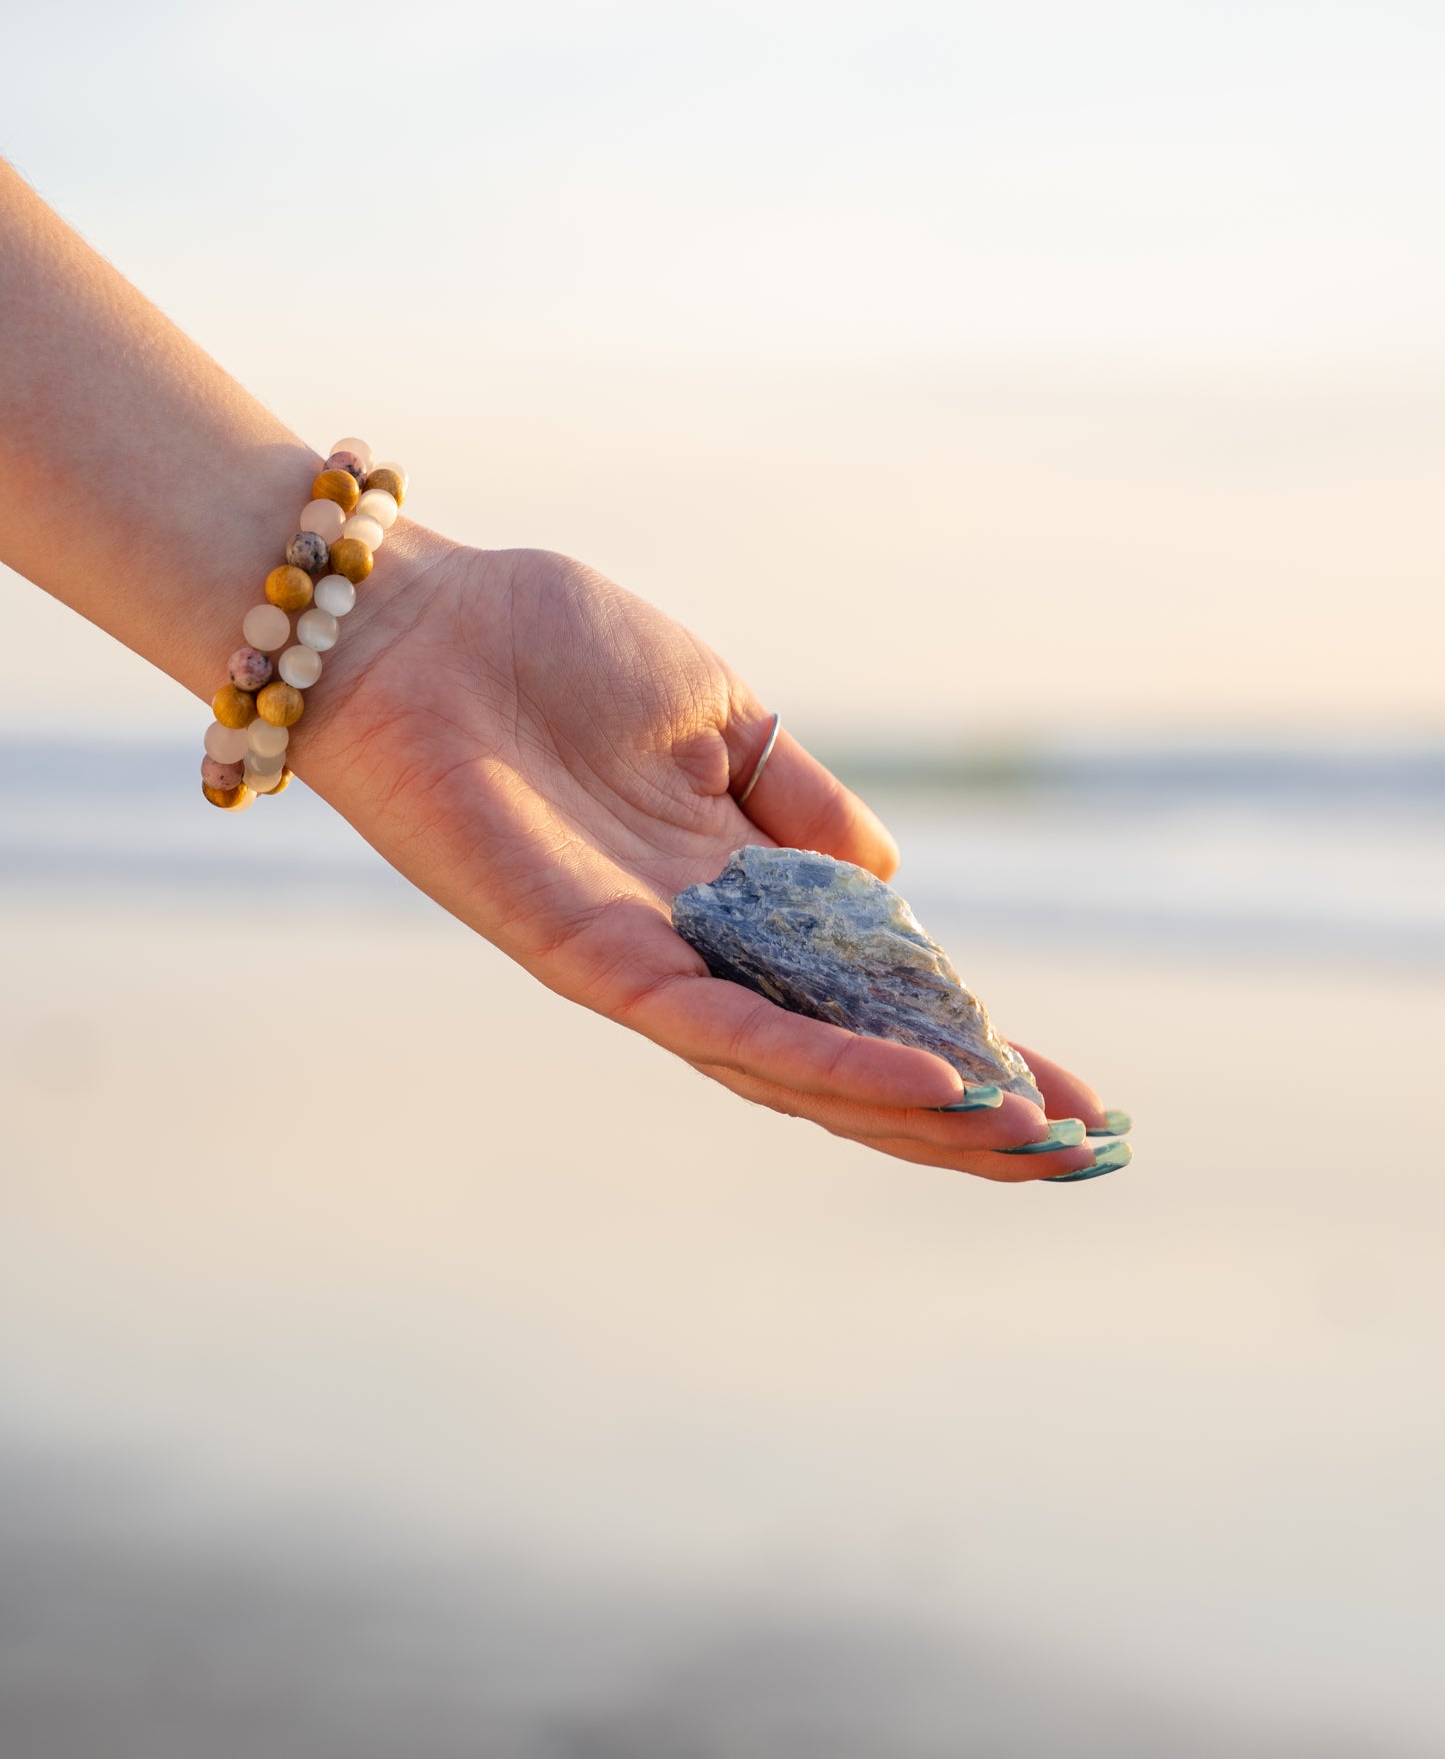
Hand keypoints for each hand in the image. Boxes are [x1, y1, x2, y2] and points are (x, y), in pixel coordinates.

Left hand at [303, 543, 1108, 1181]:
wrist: (418, 619)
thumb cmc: (553, 647)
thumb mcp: (724, 716)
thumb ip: (804, 802)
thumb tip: (895, 887)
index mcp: (732, 898)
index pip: (868, 1000)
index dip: (971, 1047)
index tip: (1075, 1093)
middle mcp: (696, 951)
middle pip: (843, 1065)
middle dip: (962, 1115)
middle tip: (1078, 1154)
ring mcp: (646, 965)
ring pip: (795, 1074)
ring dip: (916, 1117)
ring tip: (1029, 1144)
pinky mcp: (593, 958)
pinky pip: (722, 1028)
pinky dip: (825, 1066)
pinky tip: (925, 1087)